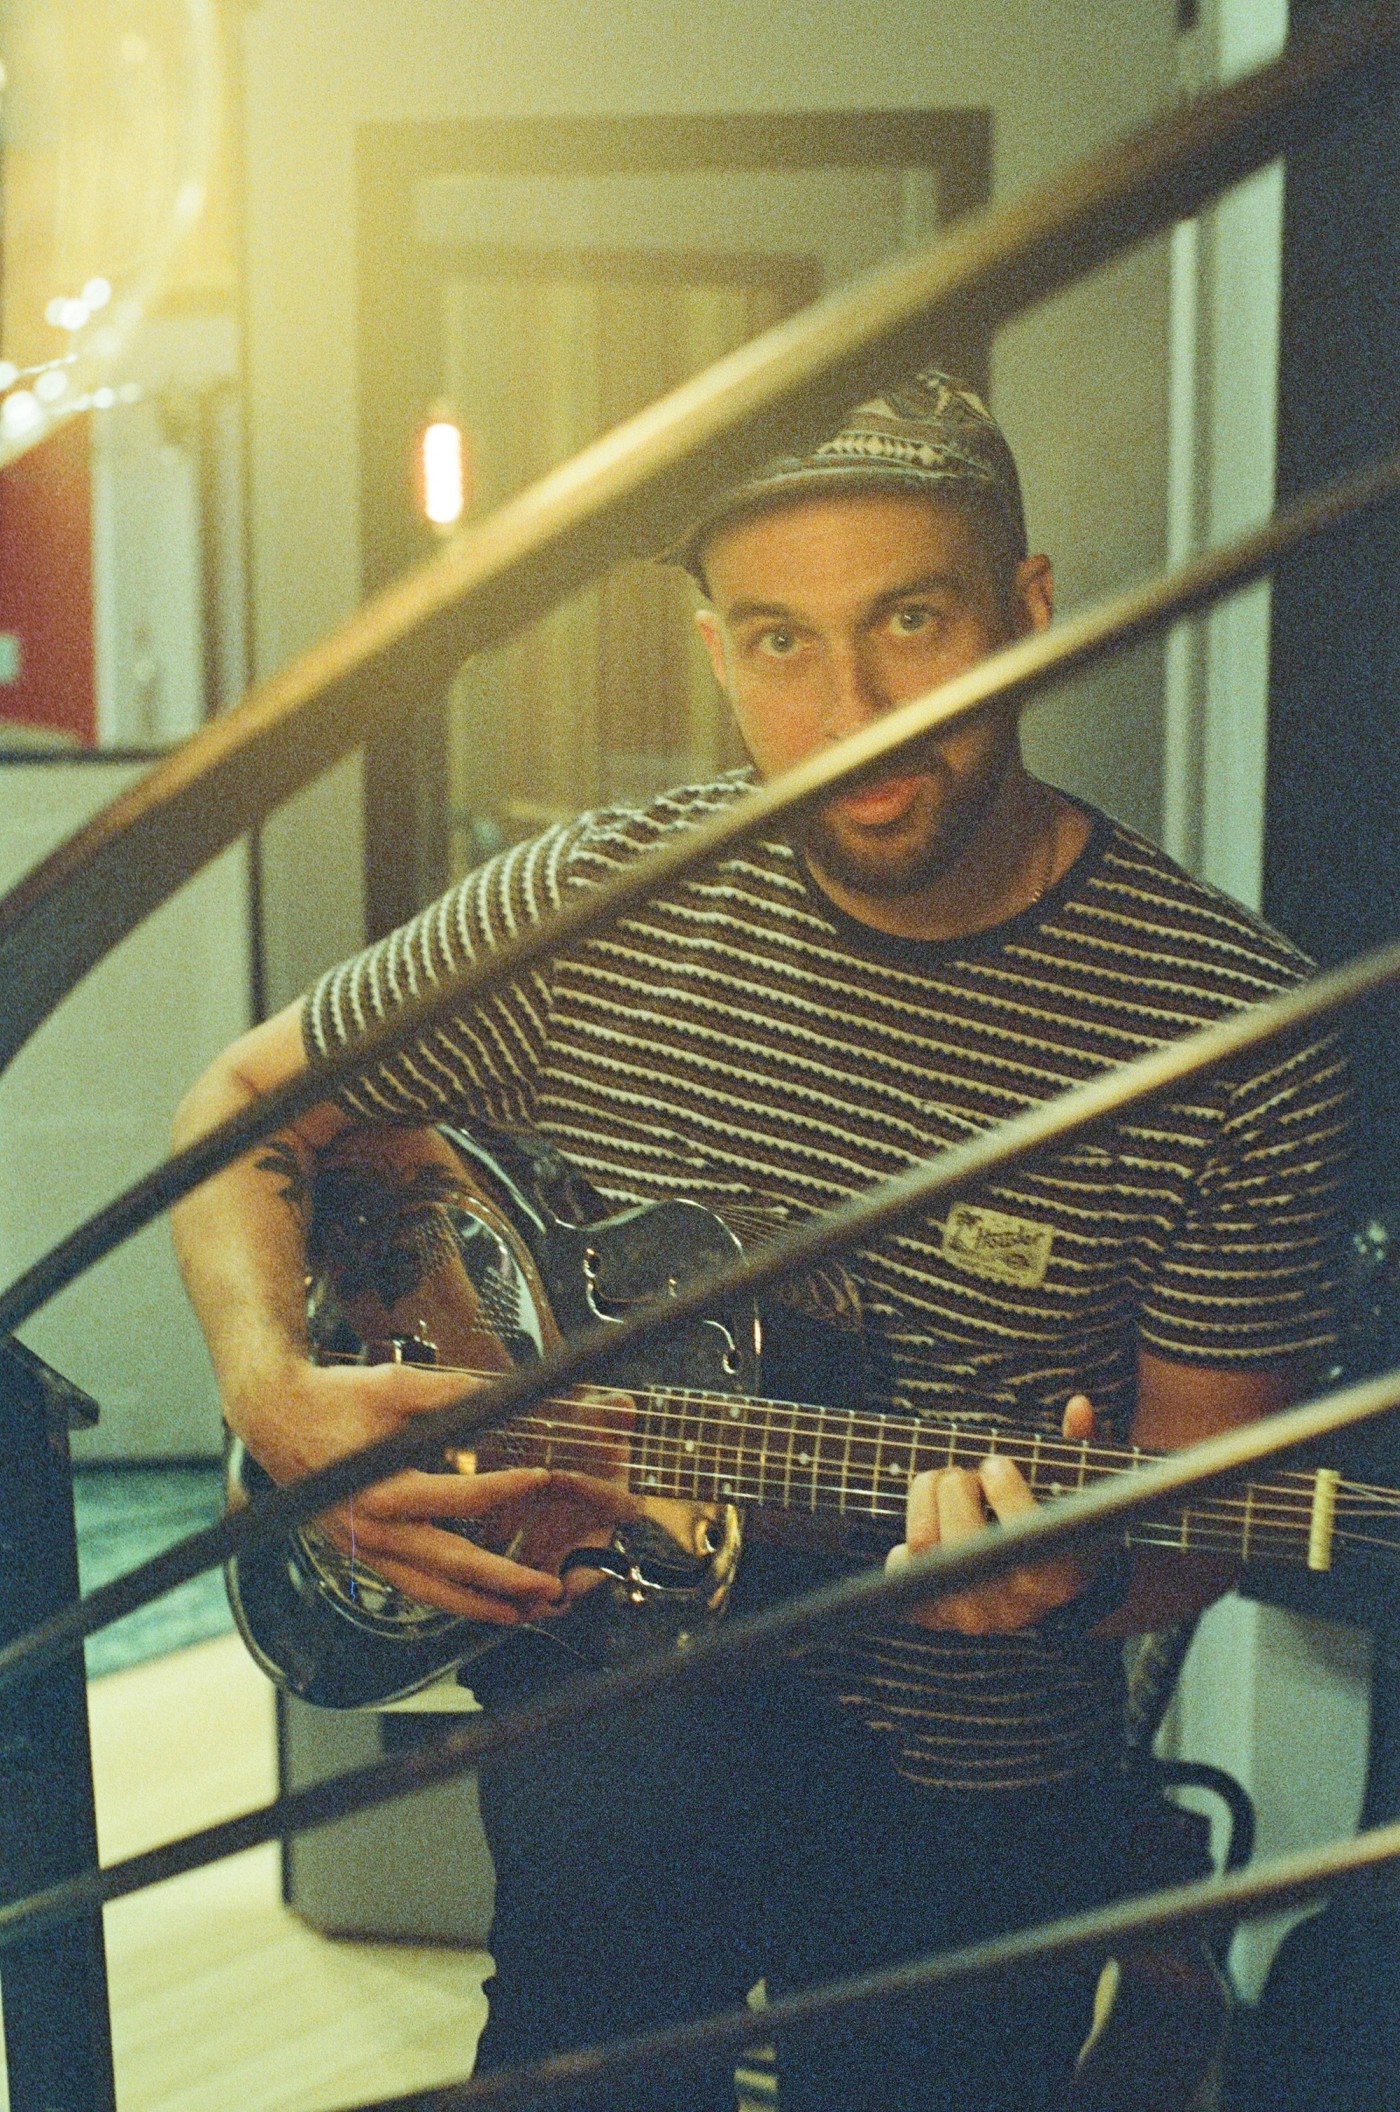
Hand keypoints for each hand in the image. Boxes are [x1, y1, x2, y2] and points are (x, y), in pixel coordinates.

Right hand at [231, 1354, 637, 1625]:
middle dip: (504, 1581)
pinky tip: (470, 1602)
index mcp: (385, 1489)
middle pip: (451, 1565)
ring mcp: (364, 1546)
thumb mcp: (394, 1386)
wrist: (275, 1417)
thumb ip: (450, 1394)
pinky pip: (406, 1585)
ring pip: (428, 1590)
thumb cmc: (332, 1400)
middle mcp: (375, 1529)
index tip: (541, 1479)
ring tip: (520, 1614)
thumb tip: (501, 1394)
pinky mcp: (359, 1551)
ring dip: (476, 1604)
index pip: (460, 1497)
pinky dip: (441, 1598)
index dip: (505, 1488)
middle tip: (548, 1589)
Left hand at [886, 1394, 1099, 1633]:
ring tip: (940, 1487)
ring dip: (924, 1500)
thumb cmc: (1055, 1523)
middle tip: (962, 1474)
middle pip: (964, 1537)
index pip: (1026, 1531)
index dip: (1004, 1486)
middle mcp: (1016, 1604)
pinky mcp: (938, 1616)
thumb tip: (1079, 1405)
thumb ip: (1080, 1447)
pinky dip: (904, 1543)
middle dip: (955, 1486)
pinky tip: (929, 1531)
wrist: (1043, 1593)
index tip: (995, 1464)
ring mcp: (974, 1615)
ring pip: (926, 1547)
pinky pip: (902, 1570)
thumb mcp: (1078, 1489)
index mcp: (1060, 1574)